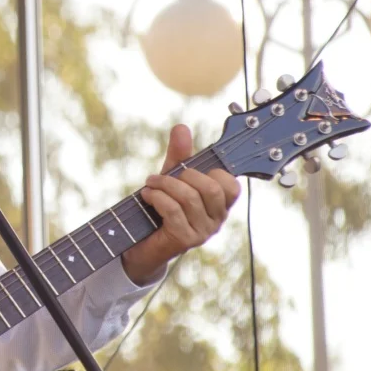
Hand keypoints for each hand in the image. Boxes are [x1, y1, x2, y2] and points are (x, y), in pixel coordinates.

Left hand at [121, 124, 241, 284]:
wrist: (139, 243)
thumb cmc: (160, 208)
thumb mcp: (171, 178)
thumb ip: (179, 154)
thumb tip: (182, 127)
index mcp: (219, 205)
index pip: (232, 186)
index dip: (213, 172)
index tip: (189, 169)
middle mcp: (216, 220)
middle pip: (212, 189)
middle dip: (183, 176)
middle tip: (162, 176)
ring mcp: (202, 232)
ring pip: (190, 198)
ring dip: (164, 185)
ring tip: (149, 185)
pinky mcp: (184, 240)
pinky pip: (173, 210)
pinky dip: (157, 197)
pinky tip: (147, 196)